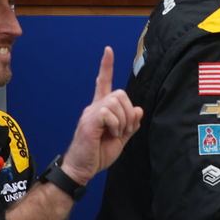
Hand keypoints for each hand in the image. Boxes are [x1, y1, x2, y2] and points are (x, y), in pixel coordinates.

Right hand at [61, 47, 142, 186]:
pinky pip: (109, 113)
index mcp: (101, 109)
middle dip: (129, 112)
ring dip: (123, 120)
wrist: (81, 170)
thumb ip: (130, 124)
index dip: (106, 66)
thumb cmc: (97, 155)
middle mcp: (94, 106)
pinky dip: (116, 125)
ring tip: (116, 134)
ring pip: (116, 101)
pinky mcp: (89, 121)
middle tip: (125, 130)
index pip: (103, 82)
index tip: (108, 50)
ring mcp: (91, 112)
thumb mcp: (119, 139)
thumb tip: (139, 109)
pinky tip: (110, 135)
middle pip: (120, 93)